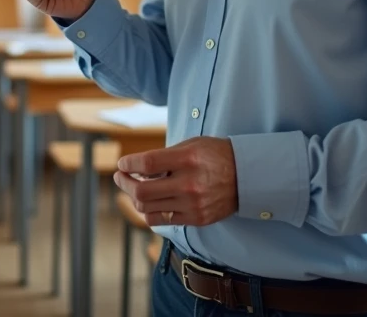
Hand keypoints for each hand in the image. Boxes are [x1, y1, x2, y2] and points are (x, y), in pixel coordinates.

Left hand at [113, 137, 238, 226]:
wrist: (246, 177)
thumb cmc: (215, 156)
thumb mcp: (191, 145)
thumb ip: (165, 157)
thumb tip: (136, 168)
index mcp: (187, 160)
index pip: (147, 164)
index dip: (128, 164)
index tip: (122, 164)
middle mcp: (188, 184)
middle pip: (141, 191)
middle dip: (124, 183)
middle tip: (120, 176)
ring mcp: (192, 205)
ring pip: (147, 208)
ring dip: (134, 197)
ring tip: (134, 188)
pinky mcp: (196, 219)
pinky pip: (161, 220)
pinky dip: (149, 211)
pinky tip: (149, 201)